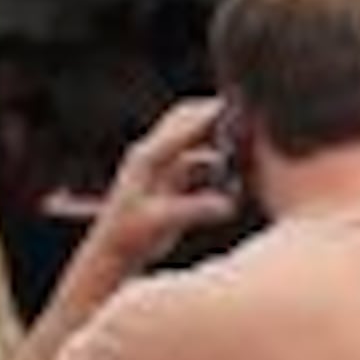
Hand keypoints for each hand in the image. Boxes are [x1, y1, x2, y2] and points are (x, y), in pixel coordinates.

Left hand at [90, 96, 248, 270]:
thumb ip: (195, 210)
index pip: (183, 124)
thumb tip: (229, 204)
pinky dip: (218, 164)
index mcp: (147, 157)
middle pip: (186, 119)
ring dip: (218, 139)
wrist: (113, 253)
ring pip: (195, 141)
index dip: (211, 114)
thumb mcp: (161, 222)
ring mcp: (161, 167)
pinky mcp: (170, 182)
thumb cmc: (129, 236)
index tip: (238, 106)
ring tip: (246, 141)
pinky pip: (199, 164)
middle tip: (246, 114)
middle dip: (214, 114)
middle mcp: (153, 155)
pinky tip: (235, 174)